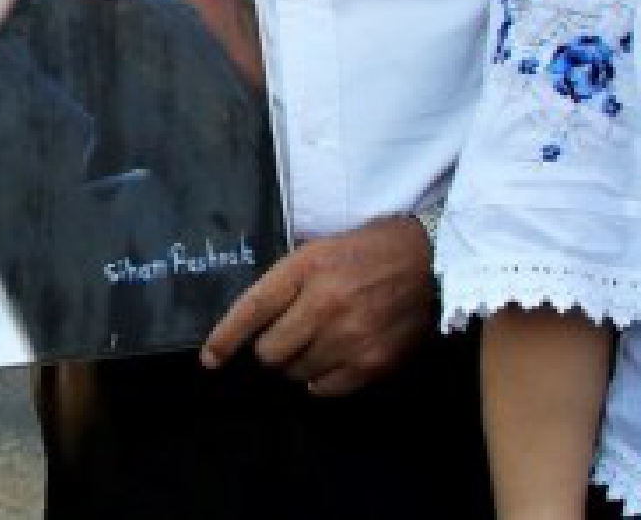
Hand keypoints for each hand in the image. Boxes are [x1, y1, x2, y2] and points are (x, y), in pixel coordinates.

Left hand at [199, 215, 435, 395]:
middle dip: (271, 350)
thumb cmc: (368, 252)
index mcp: (306, 269)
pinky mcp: (373, 363)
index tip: (211, 359)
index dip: (226, 337)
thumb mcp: (318, 251)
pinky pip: (326, 389)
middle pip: (271, 353)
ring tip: (317, 343)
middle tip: (288, 337)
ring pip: (296, 373)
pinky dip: (322, 379)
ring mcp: (350, 338)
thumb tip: (256, 324)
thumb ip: (287, 284)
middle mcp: (324, 305)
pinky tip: (334, 358)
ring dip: (298, 364)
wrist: (430, 261)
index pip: (253, 309)